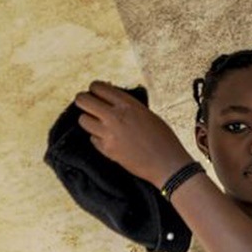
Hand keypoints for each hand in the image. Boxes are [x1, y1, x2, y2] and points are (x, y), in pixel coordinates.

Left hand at [73, 81, 193, 187]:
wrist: (168, 165)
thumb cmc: (164, 140)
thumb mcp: (149, 115)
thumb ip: (129, 107)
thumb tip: (112, 101)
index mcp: (128, 105)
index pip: (98, 87)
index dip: (95, 89)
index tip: (97, 94)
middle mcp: (115, 116)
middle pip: (82, 100)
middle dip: (84, 102)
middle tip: (90, 106)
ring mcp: (109, 134)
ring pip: (83, 120)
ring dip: (89, 121)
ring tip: (99, 124)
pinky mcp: (107, 149)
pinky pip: (92, 138)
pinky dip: (98, 138)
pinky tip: (110, 140)